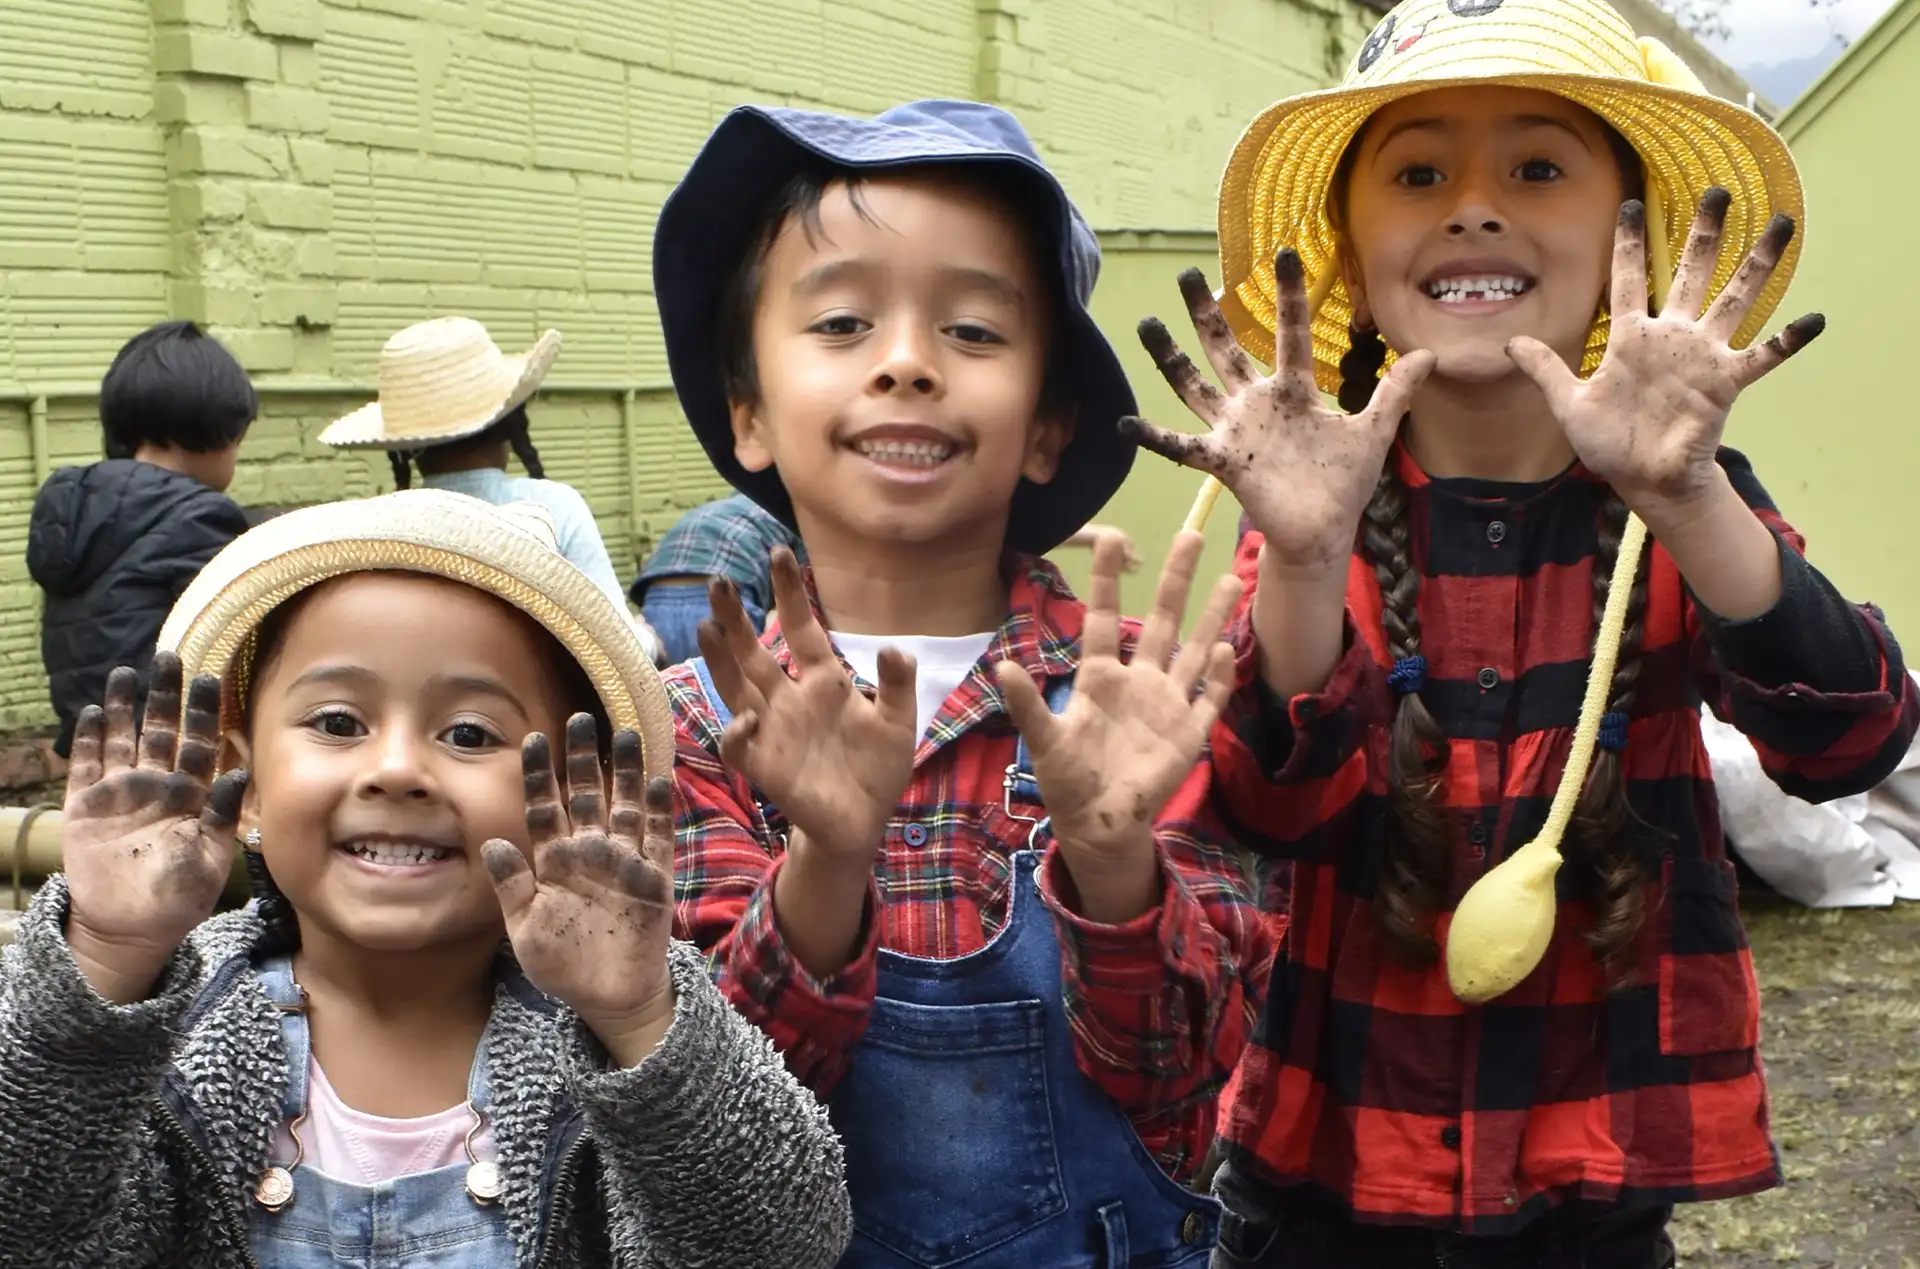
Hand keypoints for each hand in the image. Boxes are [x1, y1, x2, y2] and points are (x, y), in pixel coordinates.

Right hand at [61, 655, 247, 1003]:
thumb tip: (240, 774)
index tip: (208, 677)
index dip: (203, 712)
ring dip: (124, 707)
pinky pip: (85, 767)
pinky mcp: (84, 808)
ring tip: (127, 672)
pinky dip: (89, 740)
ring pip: (122, 740)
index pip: (200, 744)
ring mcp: (119, 794)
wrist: (130, 929)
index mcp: (192, 796)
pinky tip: (95, 712)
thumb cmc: (180, 898)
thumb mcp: (211, 857)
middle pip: (160, 731)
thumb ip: (223, 816)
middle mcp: (156, 787)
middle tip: (168, 657)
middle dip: (164, 696)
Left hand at [486, 720, 677, 1066]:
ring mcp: (625, 862)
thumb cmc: (563, 966)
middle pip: (587, 794)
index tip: (533, 738)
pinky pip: (659, 837)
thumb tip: (492, 842)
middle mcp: (590, 853)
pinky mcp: (655, 878)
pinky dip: (660, 810)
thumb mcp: (524, 929)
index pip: (546, 807)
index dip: (540, 774)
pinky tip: (660, 781)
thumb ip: (512, 886)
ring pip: (625, 805)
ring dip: (626, 771)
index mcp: (554, 862)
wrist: (609, 998)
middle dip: (584, 757)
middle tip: (582, 717)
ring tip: (626, 734)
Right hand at [695, 547, 916, 872]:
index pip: (801, 628)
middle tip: (719, 581)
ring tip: (705, 626)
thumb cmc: (876, 768)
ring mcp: (774, 730)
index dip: (789, 593)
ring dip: (720, 660)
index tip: (779, 552)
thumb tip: (894, 646)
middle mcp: (791, 699)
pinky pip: (741, 745)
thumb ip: (897, 684)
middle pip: (755, 651)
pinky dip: (739, 732)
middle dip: (736, 618)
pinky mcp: (767, 766)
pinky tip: (746, 719)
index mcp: (824, 682)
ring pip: (737, 688)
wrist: (864, 822)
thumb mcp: (898, 722)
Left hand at [994, 531, 1241, 923]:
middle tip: (1191, 534)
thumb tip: (1003, 666)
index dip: (1109, 580)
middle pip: (1162, 620)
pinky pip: (1208, 699)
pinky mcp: (1188, 734)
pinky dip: (1217, 677)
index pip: (1106, 618)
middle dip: (1175, 580)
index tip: (1114, 537)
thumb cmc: (1068, 780)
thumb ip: (1029, 704)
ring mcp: (1167, 705)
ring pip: (1195, 650)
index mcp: (1100, 678)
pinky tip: (1224, 651)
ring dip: (1212, 617)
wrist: (1099, 826)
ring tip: (1232, 577)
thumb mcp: (1044, 741)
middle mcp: (1138, 682)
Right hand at [1122, 249, 1434, 574]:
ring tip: (1146, 324)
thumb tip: (1430, 354)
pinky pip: (1182, 447)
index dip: (1288, 295)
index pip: (1288, 333)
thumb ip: (1395, 392)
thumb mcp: (1373, 430)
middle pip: (1225, 349)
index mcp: (1293, 392)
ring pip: (1194, 386)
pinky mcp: (1224, 462)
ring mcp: (1236, 431)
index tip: (1284, 254)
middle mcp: (1257, 404)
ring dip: (1169, 358)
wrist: (1324, 531)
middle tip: (1185, 275)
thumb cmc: (1343, 484)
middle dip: (1205, 313)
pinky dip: (1154, 438)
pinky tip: (1126, 423)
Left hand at [1505, 190, 1823, 523]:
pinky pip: (1762, 356)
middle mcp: (1671, 337)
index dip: (1629, 244)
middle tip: (1719, 191)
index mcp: (1631, 338)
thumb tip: (1509, 344)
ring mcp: (1701, 356)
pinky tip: (1813, 319)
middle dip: (1705, 233)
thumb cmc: (1609, 443)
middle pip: (1692, 272)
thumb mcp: (1569, 404)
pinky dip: (1787, 340)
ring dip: (1759, 263)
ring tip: (1782, 222)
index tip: (1630, 204)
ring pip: (1735, 298)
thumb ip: (1544, 370)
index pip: (1628, 280)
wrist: (1643, 479)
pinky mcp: (1724, 382)